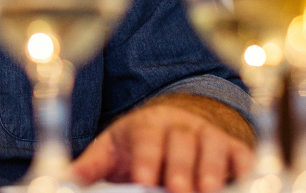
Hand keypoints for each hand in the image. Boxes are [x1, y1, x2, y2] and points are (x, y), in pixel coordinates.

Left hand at [72, 94, 254, 192]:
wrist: (176, 120)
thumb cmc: (139, 143)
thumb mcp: (111, 150)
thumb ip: (90, 168)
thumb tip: (61, 182)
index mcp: (146, 125)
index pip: (146, 138)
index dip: (146, 158)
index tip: (143, 179)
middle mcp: (179, 126)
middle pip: (181, 143)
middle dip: (180, 168)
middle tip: (178, 191)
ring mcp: (208, 134)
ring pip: (212, 148)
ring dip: (212, 170)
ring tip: (208, 192)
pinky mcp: (233, 147)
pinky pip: (242, 155)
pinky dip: (244, 167)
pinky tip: (243, 181)